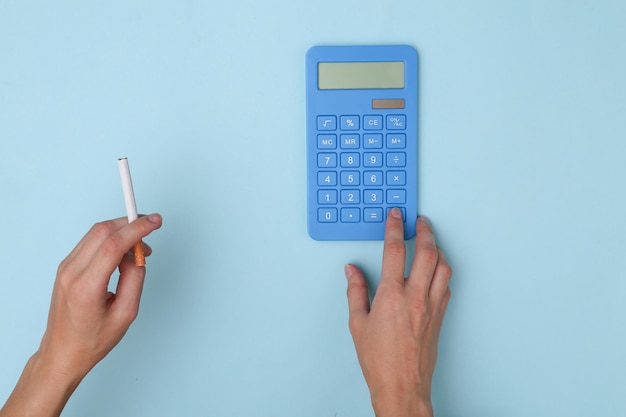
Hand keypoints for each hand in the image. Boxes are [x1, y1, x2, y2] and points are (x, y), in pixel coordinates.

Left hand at [0, 214, 161, 416]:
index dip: (137, 228)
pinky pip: (91, 242)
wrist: (63, 352)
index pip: (113, 244)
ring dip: (122, 231)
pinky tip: (124, 253)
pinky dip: (111, 240)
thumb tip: (138, 254)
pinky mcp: (66, 266)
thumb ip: (135, 279)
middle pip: (103, 230)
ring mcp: (65, 267)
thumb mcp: (126, 314)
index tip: (155, 221)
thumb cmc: (93, 340)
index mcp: (86, 287)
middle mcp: (71, 272)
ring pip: (96, 232)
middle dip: (131, 224)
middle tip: (152, 228)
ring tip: (140, 249)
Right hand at [345, 209, 451, 416]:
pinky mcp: (440, 317)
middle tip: (420, 221)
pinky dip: (443, 272)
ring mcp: (432, 306)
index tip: (396, 216)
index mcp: (392, 295)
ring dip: (438, 249)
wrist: (402, 386)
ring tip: (431, 241)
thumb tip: (352, 271)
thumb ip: (356, 291)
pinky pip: (446, 286)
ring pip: (444, 267)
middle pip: (427, 252)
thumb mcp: (357, 323)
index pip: (395, 250)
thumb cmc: (379, 360)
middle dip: (425, 231)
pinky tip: (436, 271)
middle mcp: (416, 297)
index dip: (395, 227)